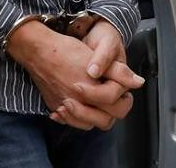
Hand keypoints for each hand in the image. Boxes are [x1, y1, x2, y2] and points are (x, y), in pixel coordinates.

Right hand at [6, 21, 141, 130]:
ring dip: (95, 117)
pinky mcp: (54, 106)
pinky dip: (76, 118)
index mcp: (92, 93)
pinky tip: (78, 106)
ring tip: (99, 104)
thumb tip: (138, 82)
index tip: (124, 90)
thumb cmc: (65, 51)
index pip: (116, 106)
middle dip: (113, 111)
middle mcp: (78, 104)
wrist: (37, 50)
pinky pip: (69, 121)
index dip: (124, 97)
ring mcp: (64, 107)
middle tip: (115, 99)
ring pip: (87, 124)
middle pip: (104, 121)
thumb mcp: (96, 57)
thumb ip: (119, 72)